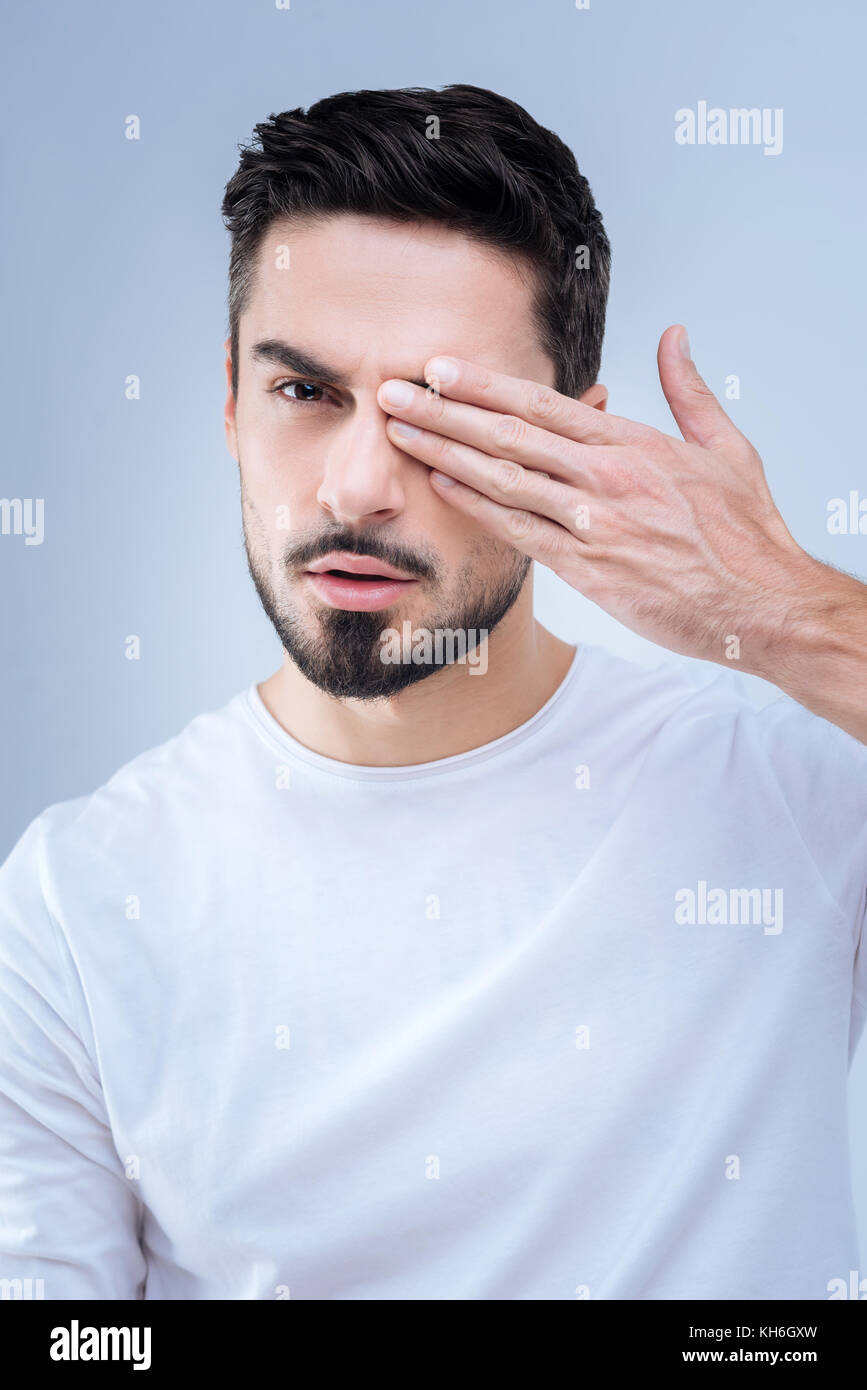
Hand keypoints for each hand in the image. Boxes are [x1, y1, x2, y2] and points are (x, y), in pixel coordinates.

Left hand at [377, 325, 817, 673]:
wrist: (760, 603)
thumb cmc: (744, 532)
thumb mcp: (726, 447)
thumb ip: (688, 389)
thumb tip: (674, 335)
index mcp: (634, 445)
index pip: (544, 404)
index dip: (485, 384)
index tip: (440, 368)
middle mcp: (605, 479)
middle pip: (508, 435)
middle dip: (444, 412)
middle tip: (392, 393)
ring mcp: (593, 524)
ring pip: (503, 480)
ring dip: (446, 454)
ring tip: (399, 434)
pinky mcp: (587, 568)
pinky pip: (519, 531)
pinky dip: (478, 507)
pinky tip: (443, 486)